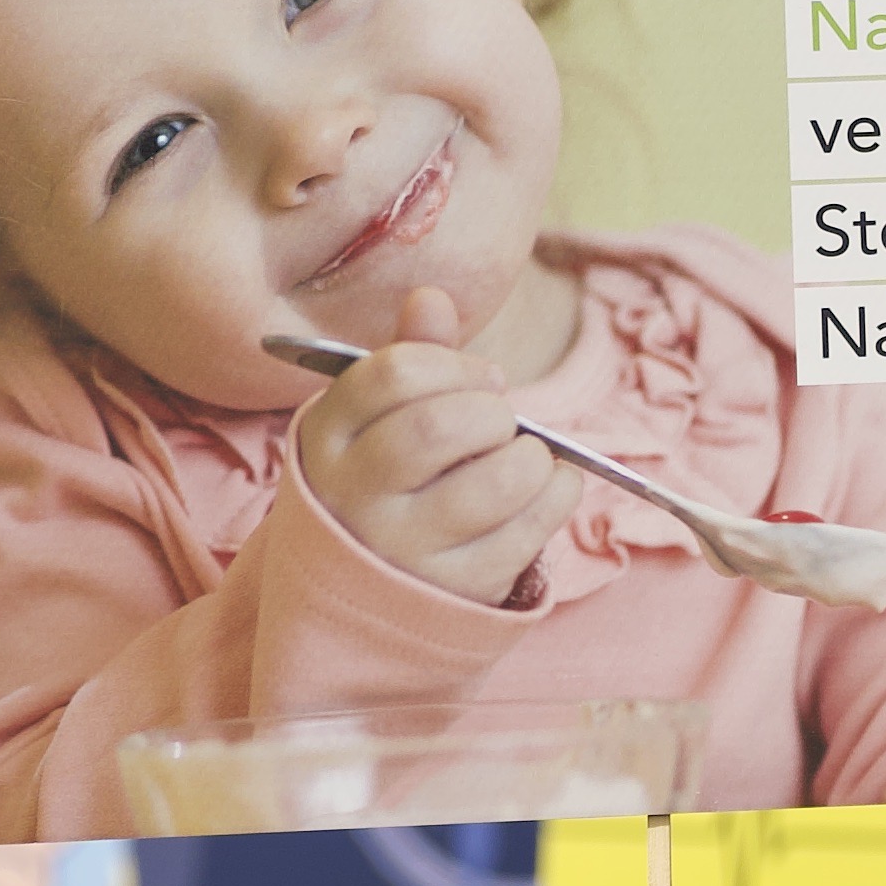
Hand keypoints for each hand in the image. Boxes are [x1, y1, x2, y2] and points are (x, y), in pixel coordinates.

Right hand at [293, 288, 566, 607]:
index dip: (456, 364)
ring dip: (531, 455)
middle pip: (440, 427)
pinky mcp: (455, 588)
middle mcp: (353, 496)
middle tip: (500, 420)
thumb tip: (432, 297)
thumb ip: (410, 355)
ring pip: (494, 482)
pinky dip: (558, 493)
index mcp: (327, 437)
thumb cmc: (387, 478)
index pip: (396, 373)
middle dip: (491, 411)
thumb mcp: (381, 415)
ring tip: (524, 455)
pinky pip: (530, 529)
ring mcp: (402, 550)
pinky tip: (547, 485)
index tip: (482, 379)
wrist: (367, 587)